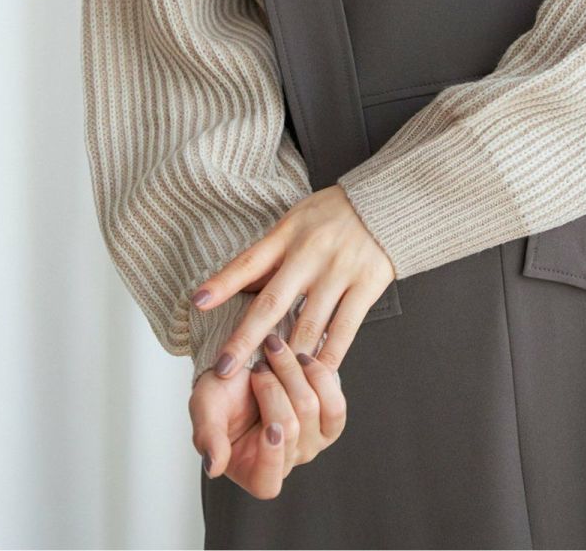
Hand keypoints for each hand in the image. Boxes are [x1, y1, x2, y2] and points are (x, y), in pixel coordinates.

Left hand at [190, 184, 396, 380]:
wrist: (388, 202)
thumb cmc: (335, 213)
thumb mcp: (297, 219)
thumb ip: (271, 252)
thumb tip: (239, 289)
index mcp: (289, 234)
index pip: (250, 261)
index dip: (222, 282)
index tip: (197, 303)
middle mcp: (311, 253)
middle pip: (272, 302)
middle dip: (246, 339)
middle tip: (224, 369)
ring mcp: (340, 270)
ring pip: (308, 324)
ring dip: (287, 357)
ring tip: (269, 384)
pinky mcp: (366, 284)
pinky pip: (344, 328)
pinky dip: (329, 355)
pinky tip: (314, 373)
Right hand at [191, 337, 346, 497]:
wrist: (250, 364)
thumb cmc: (223, 393)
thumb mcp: (205, 409)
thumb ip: (208, 437)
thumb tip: (214, 468)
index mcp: (252, 471)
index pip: (268, 482)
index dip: (272, 458)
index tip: (270, 427)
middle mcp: (286, 461)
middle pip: (290, 428)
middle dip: (272, 388)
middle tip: (258, 367)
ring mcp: (311, 442)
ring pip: (312, 410)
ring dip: (294, 375)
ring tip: (277, 357)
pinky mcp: (330, 420)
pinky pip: (335, 404)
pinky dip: (318, 376)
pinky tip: (302, 360)